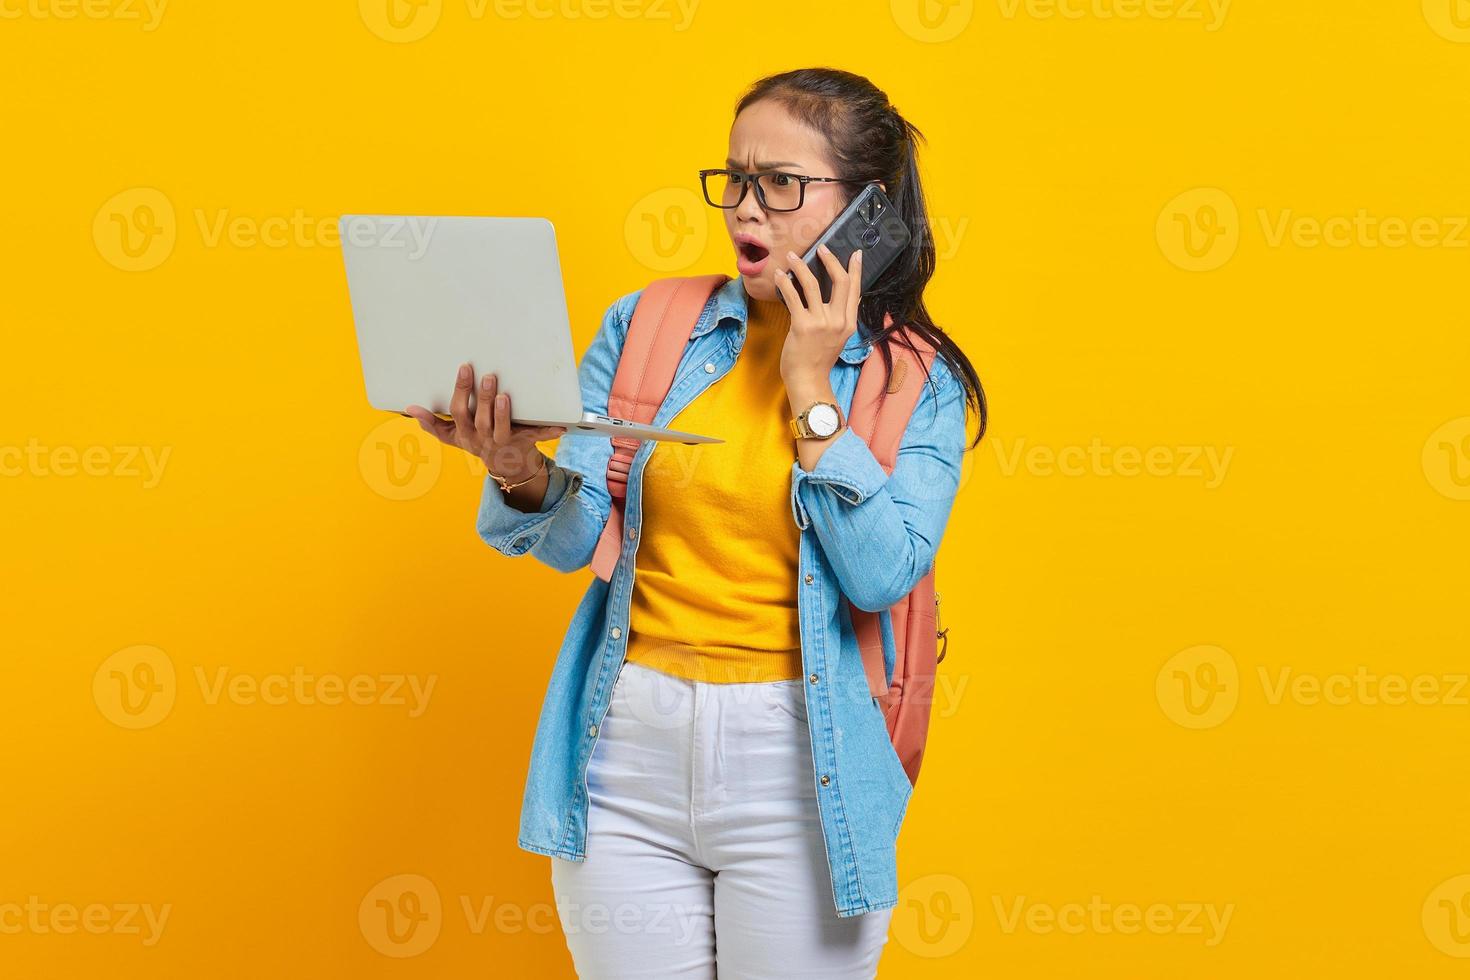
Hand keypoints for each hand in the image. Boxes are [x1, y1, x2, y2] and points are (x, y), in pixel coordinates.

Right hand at [405, 364, 566, 480]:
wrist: (506, 466)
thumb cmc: (477, 443)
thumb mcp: (453, 437)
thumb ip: (432, 424)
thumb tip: (410, 409)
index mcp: (465, 434)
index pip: (459, 412)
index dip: (461, 391)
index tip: (465, 368)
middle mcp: (483, 439)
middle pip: (481, 419)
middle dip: (484, 399)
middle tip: (489, 376)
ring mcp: (504, 442)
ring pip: (502, 429)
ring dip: (504, 414)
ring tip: (506, 396)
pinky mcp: (525, 443)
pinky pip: (537, 438)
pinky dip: (550, 432)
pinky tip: (562, 426)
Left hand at [774, 243, 861, 389]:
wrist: (808, 380)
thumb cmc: (818, 359)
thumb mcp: (838, 337)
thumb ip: (840, 317)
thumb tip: (839, 296)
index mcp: (848, 323)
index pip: (855, 289)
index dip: (855, 269)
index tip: (855, 254)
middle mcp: (838, 321)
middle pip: (839, 281)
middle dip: (830, 260)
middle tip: (821, 248)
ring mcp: (820, 323)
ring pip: (812, 284)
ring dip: (800, 266)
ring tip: (791, 257)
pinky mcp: (802, 326)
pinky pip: (793, 297)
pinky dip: (785, 283)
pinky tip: (779, 276)